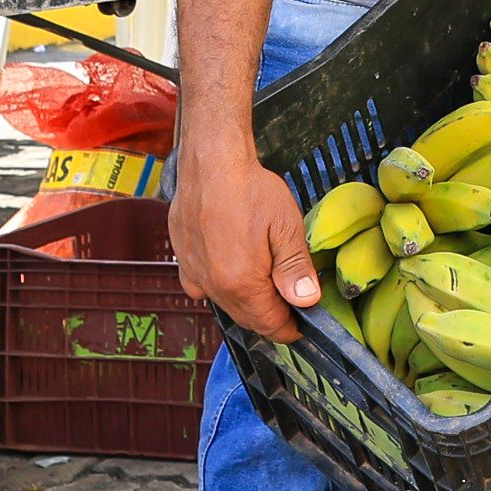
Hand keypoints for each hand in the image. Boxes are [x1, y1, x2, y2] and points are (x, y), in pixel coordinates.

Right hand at [172, 150, 321, 339]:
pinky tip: (231, 273)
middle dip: (269, 318)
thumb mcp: (285, 227)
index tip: (301, 327)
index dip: (289, 328)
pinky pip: (202, 287)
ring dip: (246, 304)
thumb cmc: (250, 189)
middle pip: (247, 318)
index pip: (269, 323)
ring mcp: (194, 273)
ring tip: (266, 289)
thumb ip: (295, 269)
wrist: (210, 162)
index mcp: (242, 282)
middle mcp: (214, 284)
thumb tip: (306, 301)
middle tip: (289, 308)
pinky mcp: (183, 259)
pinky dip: (220, 289)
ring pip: (225, 304)